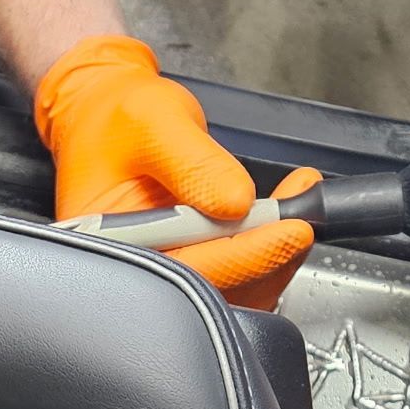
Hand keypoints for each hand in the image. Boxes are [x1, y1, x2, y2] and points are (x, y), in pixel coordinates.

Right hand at [35, 34, 316, 310]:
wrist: (110, 116)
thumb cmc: (119, 119)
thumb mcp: (154, 122)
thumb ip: (193, 162)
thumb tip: (236, 201)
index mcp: (108, 244)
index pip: (180, 271)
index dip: (240, 258)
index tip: (288, 232)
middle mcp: (135, 268)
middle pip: (212, 292)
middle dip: (266, 257)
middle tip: (302, 215)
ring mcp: (166, 270)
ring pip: (232, 292)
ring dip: (274, 255)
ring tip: (297, 206)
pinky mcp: (192, 264)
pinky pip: (236, 277)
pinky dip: (267, 251)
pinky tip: (281, 216)